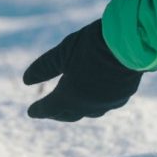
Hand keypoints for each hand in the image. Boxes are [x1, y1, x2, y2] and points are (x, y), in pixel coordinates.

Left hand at [23, 19, 141, 121]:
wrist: (130, 42)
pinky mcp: (123, 96)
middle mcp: (88, 105)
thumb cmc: (92, 44)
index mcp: (70, 96)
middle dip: (57, 113)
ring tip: (72, 104)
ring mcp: (108, 103)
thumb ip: (44, 67)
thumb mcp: (63, 52)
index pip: (49, 108)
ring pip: (88, 111)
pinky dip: (96, 101)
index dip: (39, 110)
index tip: (31, 112)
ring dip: (77, 109)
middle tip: (50, 111)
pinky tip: (96, 95)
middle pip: (68, 114)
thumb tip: (26, 81)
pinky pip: (105, 104)